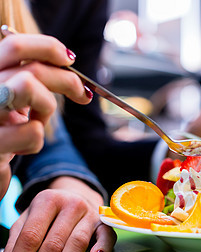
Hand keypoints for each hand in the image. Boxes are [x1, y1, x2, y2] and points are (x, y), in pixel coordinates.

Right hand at [0, 33, 92, 196]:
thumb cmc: (2, 133)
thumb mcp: (15, 100)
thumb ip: (32, 77)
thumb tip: (67, 59)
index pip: (15, 45)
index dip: (48, 48)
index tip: (70, 59)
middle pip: (32, 68)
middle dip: (68, 80)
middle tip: (82, 94)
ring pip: (28, 86)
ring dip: (46, 107)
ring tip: (35, 122)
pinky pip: (32, 131)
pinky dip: (36, 142)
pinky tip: (22, 148)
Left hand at [0, 177, 116, 251]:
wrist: (78, 195)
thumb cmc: (50, 212)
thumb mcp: (28, 219)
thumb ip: (16, 242)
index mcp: (47, 200)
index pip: (30, 236)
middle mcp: (71, 205)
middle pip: (53, 244)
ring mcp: (90, 214)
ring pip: (77, 244)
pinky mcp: (105, 223)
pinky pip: (107, 236)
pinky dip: (103, 247)